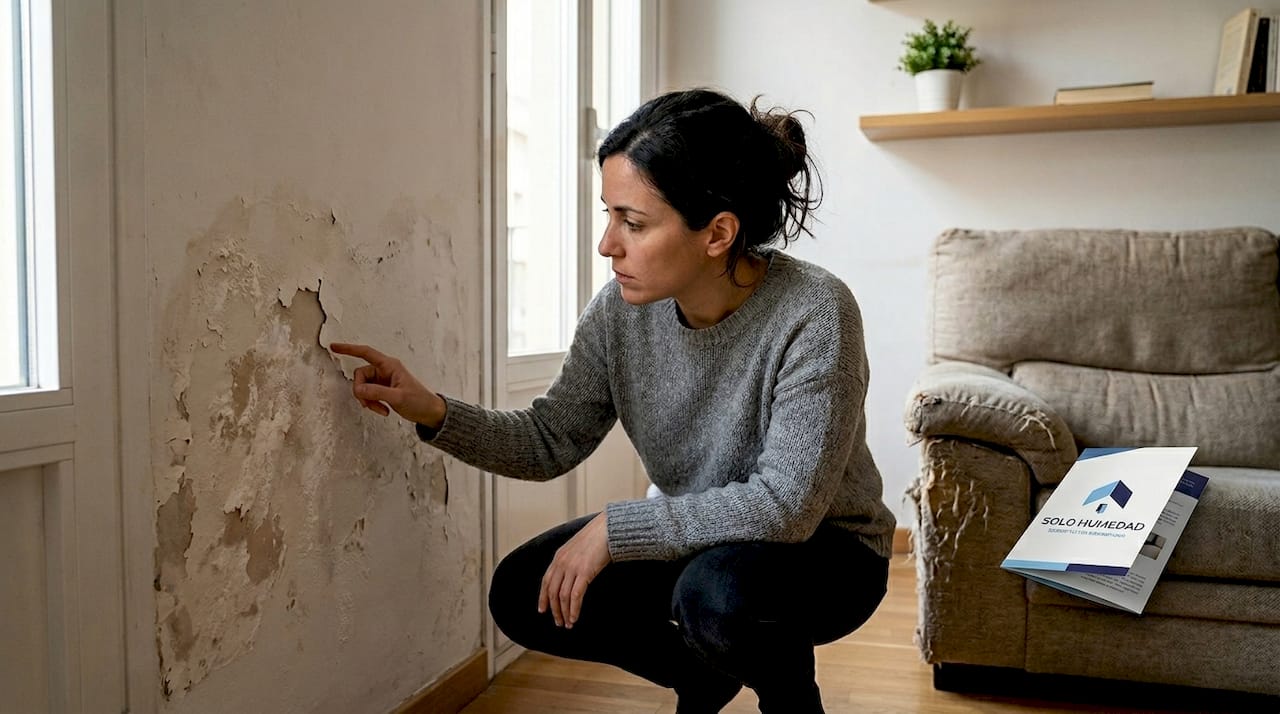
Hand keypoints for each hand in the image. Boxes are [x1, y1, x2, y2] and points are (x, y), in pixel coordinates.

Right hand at [329, 343, 446, 427]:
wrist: (429, 412)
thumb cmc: (420, 401)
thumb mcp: (398, 397)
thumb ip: (377, 392)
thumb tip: (359, 390)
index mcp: (390, 365)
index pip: (366, 352)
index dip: (349, 349)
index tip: (334, 346)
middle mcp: (385, 370)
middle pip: (360, 376)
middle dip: (362, 392)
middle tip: (369, 404)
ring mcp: (383, 380)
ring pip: (363, 387)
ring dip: (368, 400)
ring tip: (381, 409)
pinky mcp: (382, 390)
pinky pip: (368, 394)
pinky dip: (372, 403)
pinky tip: (384, 410)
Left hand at [539, 512, 611, 628]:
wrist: (607, 529)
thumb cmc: (596, 538)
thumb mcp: (577, 548)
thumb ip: (570, 561)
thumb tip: (570, 576)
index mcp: (558, 557)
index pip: (545, 581)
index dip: (543, 597)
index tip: (542, 610)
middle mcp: (562, 562)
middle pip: (552, 592)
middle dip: (554, 610)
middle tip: (558, 622)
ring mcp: (572, 567)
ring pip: (562, 596)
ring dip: (564, 612)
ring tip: (568, 623)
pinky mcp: (584, 572)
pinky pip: (575, 596)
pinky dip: (574, 609)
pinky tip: (575, 617)